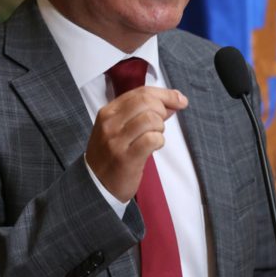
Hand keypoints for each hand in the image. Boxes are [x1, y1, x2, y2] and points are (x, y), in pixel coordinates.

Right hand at [85, 87, 187, 201]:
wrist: (95, 184)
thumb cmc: (111, 154)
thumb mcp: (119, 128)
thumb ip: (143, 113)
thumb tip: (172, 102)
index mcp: (108, 112)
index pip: (140, 92)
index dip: (165, 94)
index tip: (180, 100)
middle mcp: (110, 123)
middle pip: (146, 102)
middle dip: (163, 110)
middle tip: (161, 123)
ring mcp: (117, 141)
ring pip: (151, 119)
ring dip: (160, 128)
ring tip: (154, 137)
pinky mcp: (126, 158)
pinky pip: (152, 139)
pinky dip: (159, 141)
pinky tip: (153, 147)